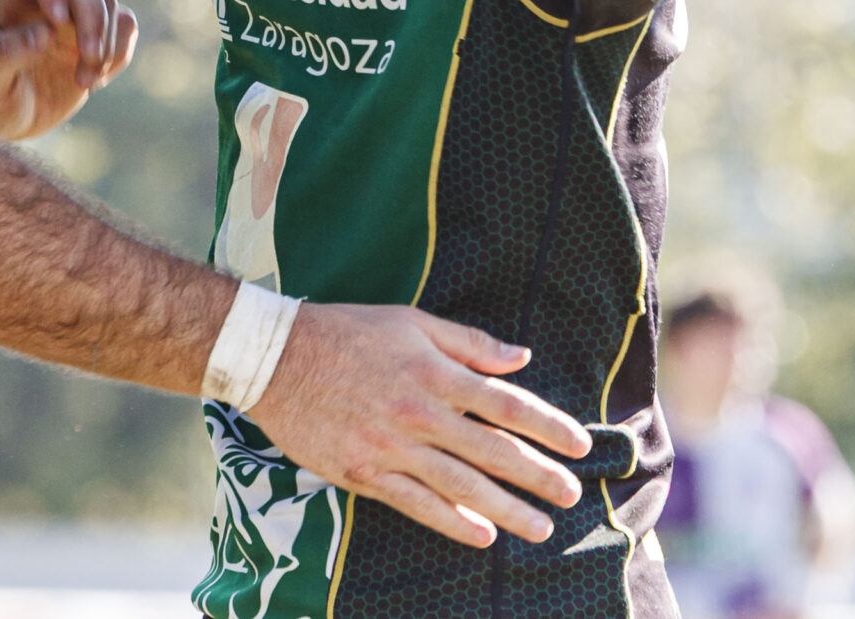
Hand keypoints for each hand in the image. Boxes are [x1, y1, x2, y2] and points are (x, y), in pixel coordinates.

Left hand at [0, 0, 136, 140]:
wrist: (4, 120)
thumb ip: (1, 58)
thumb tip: (42, 33)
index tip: (58, 22)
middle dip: (91, 13)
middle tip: (88, 56)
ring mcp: (72, 15)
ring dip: (105, 42)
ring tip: (84, 83)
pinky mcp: (96, 35)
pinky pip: (125, 23)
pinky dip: (120, 51)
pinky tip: (95, 81)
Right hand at [248, 302, 593, 548]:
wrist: (274, 359)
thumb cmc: (346, 332)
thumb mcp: (410, 321)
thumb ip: (469, 342)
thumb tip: (521, 357)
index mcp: (434, 371)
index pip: (505, 403)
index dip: (547, 425)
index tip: (579, 445)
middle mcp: (419, 412)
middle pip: (492, 450)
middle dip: (538, 475)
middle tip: (570, 494)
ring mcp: (391, 447)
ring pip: (461, 485)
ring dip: (506, 508)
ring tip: (540, 527)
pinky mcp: (364, 473)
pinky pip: (416, 503)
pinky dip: (452, 521)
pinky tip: (482, 535)